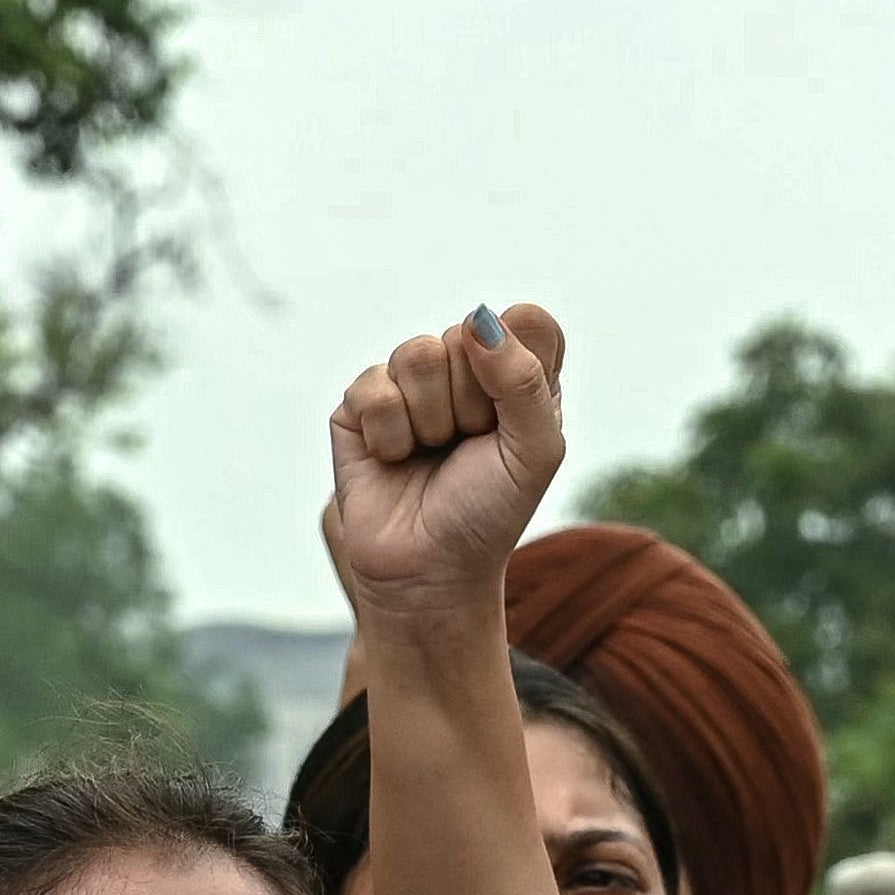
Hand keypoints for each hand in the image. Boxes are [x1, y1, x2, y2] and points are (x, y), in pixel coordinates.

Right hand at [322, 304, 568, 624]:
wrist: (430, 574)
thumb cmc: (489, 515)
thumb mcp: (535, 452)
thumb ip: (525, 379)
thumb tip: (477, 321)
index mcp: (515, 375)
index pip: (525, 320)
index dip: (519, 362)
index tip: (513, 418)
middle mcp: (463, 371)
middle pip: (467, 334)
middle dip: (472, 402)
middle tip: (468, 448)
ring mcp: (408, 385)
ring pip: (417, 354)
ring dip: (430, 420)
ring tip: (430, 455)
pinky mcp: (359, 407)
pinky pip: (373, 386)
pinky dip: (390, 434)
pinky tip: (395, 460)